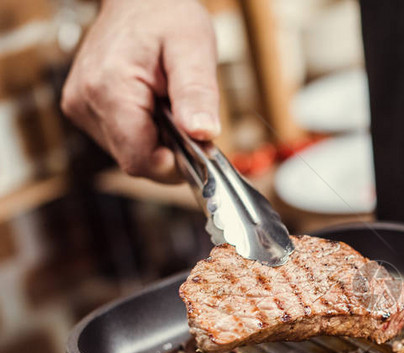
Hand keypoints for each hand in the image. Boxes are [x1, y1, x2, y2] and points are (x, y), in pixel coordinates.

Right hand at [61, 0, 219, 181]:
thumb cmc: (165, 15)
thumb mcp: (192, 49)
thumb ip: (196, 93)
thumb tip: (203, 133)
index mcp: (109, 88)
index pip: (140, 159)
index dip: (174, 165)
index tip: (200, 148)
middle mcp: (85, 101)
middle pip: (135, 160)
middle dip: (169, 151)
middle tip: (187, 118)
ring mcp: (80, 106)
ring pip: (128, 153)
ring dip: (157, 141)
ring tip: (168, 104)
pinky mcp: (83, 108)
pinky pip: (121, 139)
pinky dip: (144, 132)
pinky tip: (154, 105)